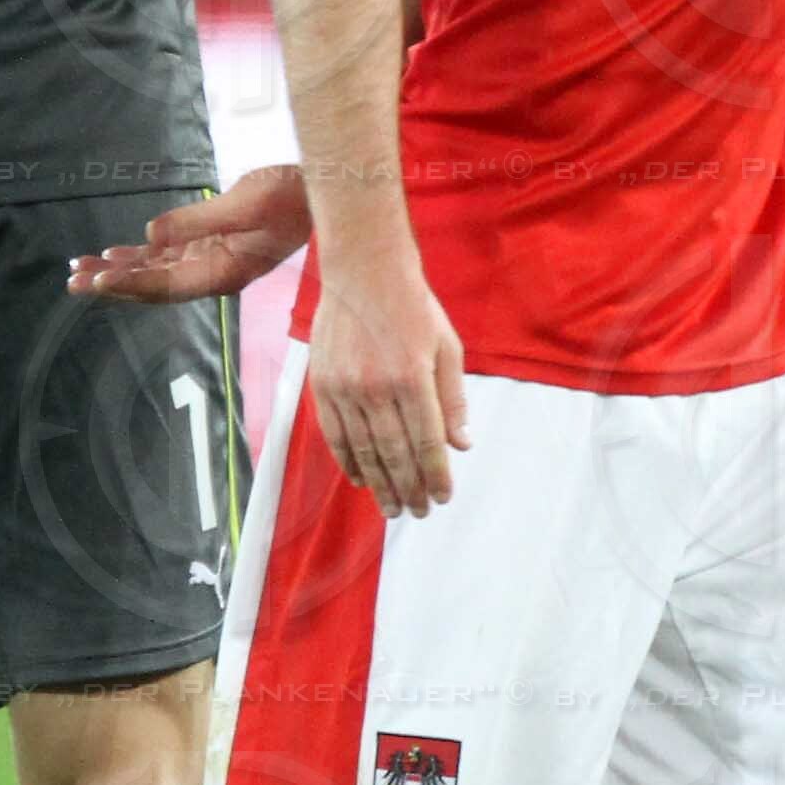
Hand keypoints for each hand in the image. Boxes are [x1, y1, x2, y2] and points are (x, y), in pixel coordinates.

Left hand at [68, 165, 309, 301]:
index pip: (165, 286)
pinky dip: (139, 257)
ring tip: (80, 268)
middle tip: (72, 281)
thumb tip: (149, 237)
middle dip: (113, 284)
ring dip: (118, 271)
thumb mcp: (244, 205)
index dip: (129, 284)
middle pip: (153, 287)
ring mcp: (209, 261)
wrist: (318, 193)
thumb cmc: (288, 198)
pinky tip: (114, 255)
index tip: (96, 281)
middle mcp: (211, 275)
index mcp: (221, 273)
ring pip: (155, 273)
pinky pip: (167, 258)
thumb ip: (196, 221)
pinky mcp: (210, 245)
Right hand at [306, 248, 470, 518]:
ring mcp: (346, 387)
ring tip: (392, 508)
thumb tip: (461, 445)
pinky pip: (335, 434)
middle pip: (394, 453)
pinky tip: (360, 480)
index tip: (442, 498)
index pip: (427, 442)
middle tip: (418, 512)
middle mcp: (377, 387)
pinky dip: (347, 461)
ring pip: (363, 450)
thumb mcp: (447, 347)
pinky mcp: (323, 384)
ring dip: (379, 484)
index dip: (435, 475)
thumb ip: (453, 399)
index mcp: (413, 377)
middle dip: (409, 489)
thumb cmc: (413, 307)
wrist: (364, 272)